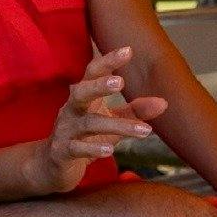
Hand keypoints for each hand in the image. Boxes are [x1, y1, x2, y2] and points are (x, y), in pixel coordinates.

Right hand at [32, 46, 168, 194]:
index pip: (92, 73)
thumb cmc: (85, 138)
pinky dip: (92, 149)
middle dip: (99, 85)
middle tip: (120, 81)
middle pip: (81, 91)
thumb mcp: (111, 122)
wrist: (52, 165)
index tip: (128, 50)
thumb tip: (165, 102)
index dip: (108, 61)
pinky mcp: (62, 152)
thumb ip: (135, 111)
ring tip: (143, 130)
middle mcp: (71, 109)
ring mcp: (65, 130)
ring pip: (88, 123)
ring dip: (116, 126)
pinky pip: (76, 148)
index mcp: (83, 97)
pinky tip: (109, 150)